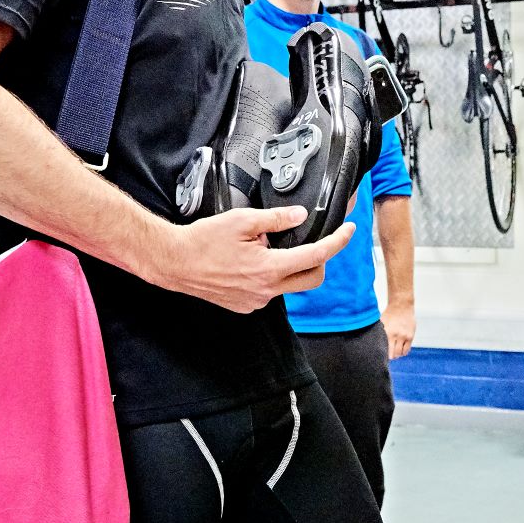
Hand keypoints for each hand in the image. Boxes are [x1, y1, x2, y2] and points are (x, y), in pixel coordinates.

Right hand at [147, 208, 354, 312]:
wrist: (174, 262)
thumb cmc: (202, 241)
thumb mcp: (242, 220)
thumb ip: (276, 219)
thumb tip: (300, 216)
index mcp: (269, 268)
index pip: (317, 255)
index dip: (338, 241)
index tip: (348, 231)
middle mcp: (266, 290)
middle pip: (312, 279)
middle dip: (321, 261)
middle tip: (316, 242)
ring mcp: (255, 301)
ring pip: (290, 286)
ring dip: (292, 268)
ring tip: (269, 249)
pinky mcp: (245, 305)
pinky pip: (270, 292)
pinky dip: (272, 277)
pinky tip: (254, 263)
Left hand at [382, 302, 415, 359]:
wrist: (402, 306)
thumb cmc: (389, 314)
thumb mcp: (381, 323)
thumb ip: (378, 333)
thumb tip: (370, 344)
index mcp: (387, 333)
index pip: (385, 351)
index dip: (383, 356)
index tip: (381, 356)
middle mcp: (397, 336)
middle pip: (394, 354)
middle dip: (390, 356)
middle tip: (388, 355)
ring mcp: (404, 336)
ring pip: (401, 353)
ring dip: (397, 354)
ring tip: (394, 351)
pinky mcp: (411, 336)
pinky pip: (407, 350)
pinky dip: (403, 352)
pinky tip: (400, 348)